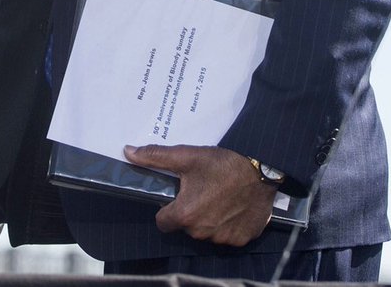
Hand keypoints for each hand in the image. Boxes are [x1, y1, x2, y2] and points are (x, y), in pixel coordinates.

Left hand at [124, 144, 275, 246]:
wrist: (261, 170)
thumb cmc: (222, 164)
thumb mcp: (186, 156)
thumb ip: (155, 156)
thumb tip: (128, 152)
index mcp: (186, 214)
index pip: (163, 223)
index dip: (166, 211)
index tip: (176, 198)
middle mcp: (203, 232)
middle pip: (186, 228)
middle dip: (189, 213)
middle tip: (200, 192)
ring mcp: (224, 238)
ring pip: (206, 233)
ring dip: (209, 220)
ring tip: (218, 198)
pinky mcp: (242, 239)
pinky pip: (227, 236)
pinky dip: (228, 225)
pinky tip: (232, 207)